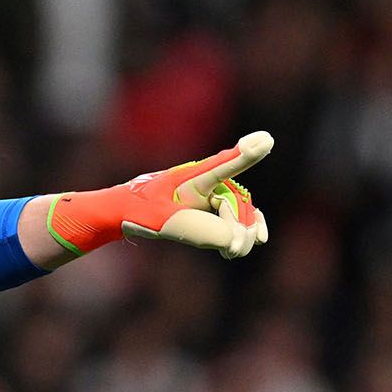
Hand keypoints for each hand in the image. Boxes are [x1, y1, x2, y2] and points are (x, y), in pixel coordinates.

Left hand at [47, 132, 272, 258]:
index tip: (265, 140)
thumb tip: (236, 242)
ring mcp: (211, 193)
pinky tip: (248, 243)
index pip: (224, 166)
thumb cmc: (140, 212)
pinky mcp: (210, 206)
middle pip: (238, 204)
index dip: (244, 156)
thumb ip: (200, 231)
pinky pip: (236, 217)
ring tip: (234, 251)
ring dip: (244, 232)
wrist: (126, 212)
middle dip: (241, 226)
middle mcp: (208, 181)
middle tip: (233, 250)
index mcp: (193, 178)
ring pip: (241, 212)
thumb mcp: (164, 222)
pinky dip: (243, 231)